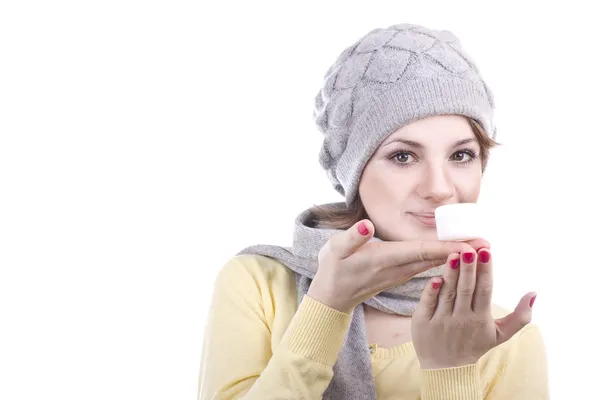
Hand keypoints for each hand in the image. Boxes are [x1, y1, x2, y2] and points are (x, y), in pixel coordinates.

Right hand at [306, 219, 488, 313]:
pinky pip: (428, 267)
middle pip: (435, 259)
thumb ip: (352, 237)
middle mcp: (398, 269)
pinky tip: (457, 255)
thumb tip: (367, 225)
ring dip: (456, 257)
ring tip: (480, 248)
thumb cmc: (334, 269)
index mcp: (385, 260)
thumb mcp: (336, 250)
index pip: (420, 252)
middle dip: (461, 252)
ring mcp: (401, 273)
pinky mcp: (401, 274)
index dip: (445, 249)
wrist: (333, 295)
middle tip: (488, 244)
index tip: (468, 247)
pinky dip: (444, 259)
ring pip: (434, 264)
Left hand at [412, 248, 535, 368]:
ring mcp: (442, 320)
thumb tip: (534, 293)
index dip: (486, 271)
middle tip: (470, 249)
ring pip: (447, 293)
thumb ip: (520, 316)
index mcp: (480, 319)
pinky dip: (431, 291)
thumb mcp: (501, 335)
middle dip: (468, 268)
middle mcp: (461, 319)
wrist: (447, 370)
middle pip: (466, 289)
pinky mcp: (423, 322)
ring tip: (453, 254)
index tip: (487, 252)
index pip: (485, 291)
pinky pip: (427, 304)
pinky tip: (435, 277)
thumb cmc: (474, 346)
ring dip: (450, 274)